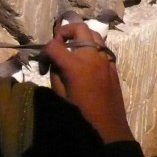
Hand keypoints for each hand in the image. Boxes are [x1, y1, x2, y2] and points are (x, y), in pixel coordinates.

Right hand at [40, 22, 133, 142]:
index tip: (43, 62)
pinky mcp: (113, 65)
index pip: (54, 45)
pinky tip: (86, 60)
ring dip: (81, 36)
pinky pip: (102, 47)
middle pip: (78, 27)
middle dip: (65, 31)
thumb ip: (55, 73)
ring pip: (93, 33)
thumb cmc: (81, 115)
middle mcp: (91, 56)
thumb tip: (55, 61)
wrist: (108, 128)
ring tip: (73, 48)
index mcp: (75, 65)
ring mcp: (105, 58)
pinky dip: (92, 47)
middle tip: (59, 43)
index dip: (44, 51)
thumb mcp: (61, 95)